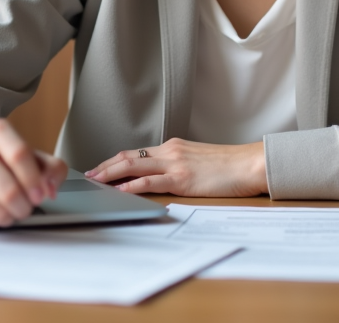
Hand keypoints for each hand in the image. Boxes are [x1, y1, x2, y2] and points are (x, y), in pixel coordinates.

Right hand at [0, 118, 68, 227]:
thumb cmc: (3, 158)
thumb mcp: (31, 155)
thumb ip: (52, 168)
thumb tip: (50, 189)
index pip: (20, 155)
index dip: (33, 180)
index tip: (40, 195)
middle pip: (8, 190)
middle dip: (24, 207)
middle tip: (26, 208)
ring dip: (9, 217)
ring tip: (10, 210)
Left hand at [85, 138, 266, 196]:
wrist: (250, 164)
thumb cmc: (231, 166)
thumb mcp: (200, 161)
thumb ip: (181, 165)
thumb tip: (166, 178)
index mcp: (174, 147)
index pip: (137, 152)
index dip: (115, 160)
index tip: (100, 168)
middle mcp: (170, 151)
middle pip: (128, 156)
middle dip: (105, 166)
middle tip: (88, 175)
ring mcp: (174, 163)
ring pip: (132, 165)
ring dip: (110, 174)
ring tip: (94, 182)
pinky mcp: (181, 178)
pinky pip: (149, 181)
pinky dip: (130, 186)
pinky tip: (119, 191)